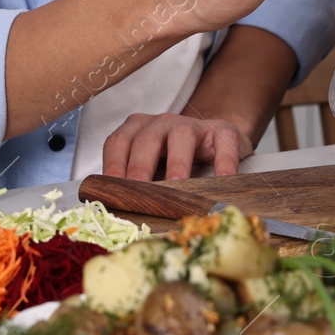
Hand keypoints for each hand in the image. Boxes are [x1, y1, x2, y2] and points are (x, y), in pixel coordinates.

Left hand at [102, 113, 253, 180]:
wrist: (215, 140)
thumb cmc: (176, 157)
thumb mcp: (153, 165)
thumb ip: (137, 180)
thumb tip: (121, 210)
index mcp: (138, 129)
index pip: (119, 143)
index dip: (113, 165)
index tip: (111, 190)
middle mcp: (161, 123)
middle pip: (146, 140)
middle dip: (140, 167)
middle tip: (138, 193)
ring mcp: (192, 125)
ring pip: (181, 135)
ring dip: (177, 162)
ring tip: (177, 185)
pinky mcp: (222, 131)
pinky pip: (222, 142)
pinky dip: (223, 160)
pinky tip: (223, 179)